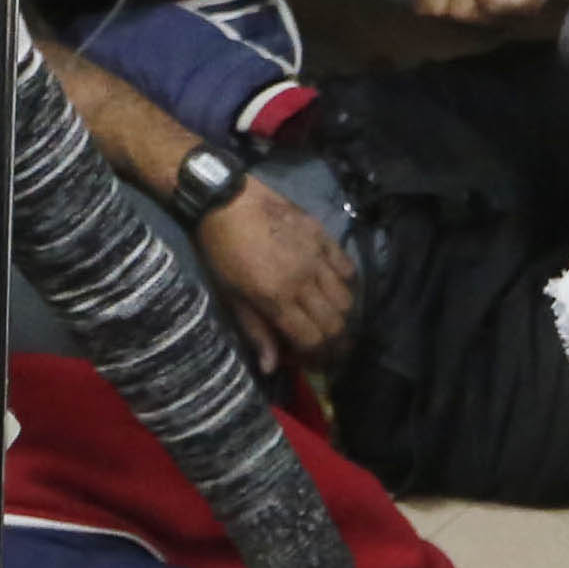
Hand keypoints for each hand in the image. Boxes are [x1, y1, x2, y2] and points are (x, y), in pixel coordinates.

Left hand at [196, 173, 353, 374]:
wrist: (224, 199)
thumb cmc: (220, 250)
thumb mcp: (230, 295)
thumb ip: (256, 331)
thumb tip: (272, 368)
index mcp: (277, 297)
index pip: (313, 339)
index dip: (314, 357)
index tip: (306, 358)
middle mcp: (303, 279)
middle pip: (336, 324)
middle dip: (332, 343)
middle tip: (321, 345)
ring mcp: (316, 255)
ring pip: (347, 299)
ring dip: (340, 316)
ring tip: (325, 317)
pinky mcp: (322, 234)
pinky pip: (348, 267)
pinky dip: (346, 283)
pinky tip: (331, 286)